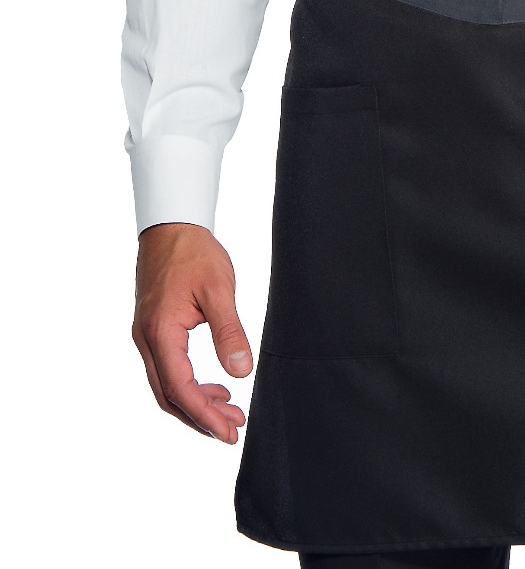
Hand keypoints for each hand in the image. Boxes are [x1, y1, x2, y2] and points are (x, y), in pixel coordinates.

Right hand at [132, 221, 252, 443]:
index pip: (180, 389)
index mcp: (161, 332)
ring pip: (166, 385)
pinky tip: (213, 386)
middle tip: (233, 428)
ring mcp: (146, 336)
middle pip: (169, 395)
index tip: (229, 432)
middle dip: (201, 417)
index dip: (205, 416)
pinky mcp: (153, 330)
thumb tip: (242, 371)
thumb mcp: (219, 290)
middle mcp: (147, 340)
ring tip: (229, 410)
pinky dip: (188, 385)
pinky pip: (167, 369)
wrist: (171, 226)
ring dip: (195, 403)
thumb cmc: (194, 253)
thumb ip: (230, 332)